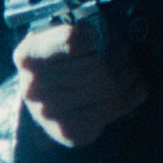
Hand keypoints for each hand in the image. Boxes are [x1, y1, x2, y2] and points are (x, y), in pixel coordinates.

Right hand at [12, 19, 148, 147]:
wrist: (42, 102)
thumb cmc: (55, 62)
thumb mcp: (55, 36)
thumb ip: (76, 29)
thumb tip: (107, 35)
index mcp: (28, 56)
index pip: (71, 40)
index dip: (93, 35)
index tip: (96, 35)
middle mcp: (34, 87)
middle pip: (99, 65)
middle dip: (120, 53)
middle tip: (123, 48)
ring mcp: (51, 114)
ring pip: (111, 87)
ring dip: (129, 71)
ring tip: (129, 65)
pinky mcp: (71, 133)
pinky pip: (116, 107)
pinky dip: (134, 91)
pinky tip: (133, 83)